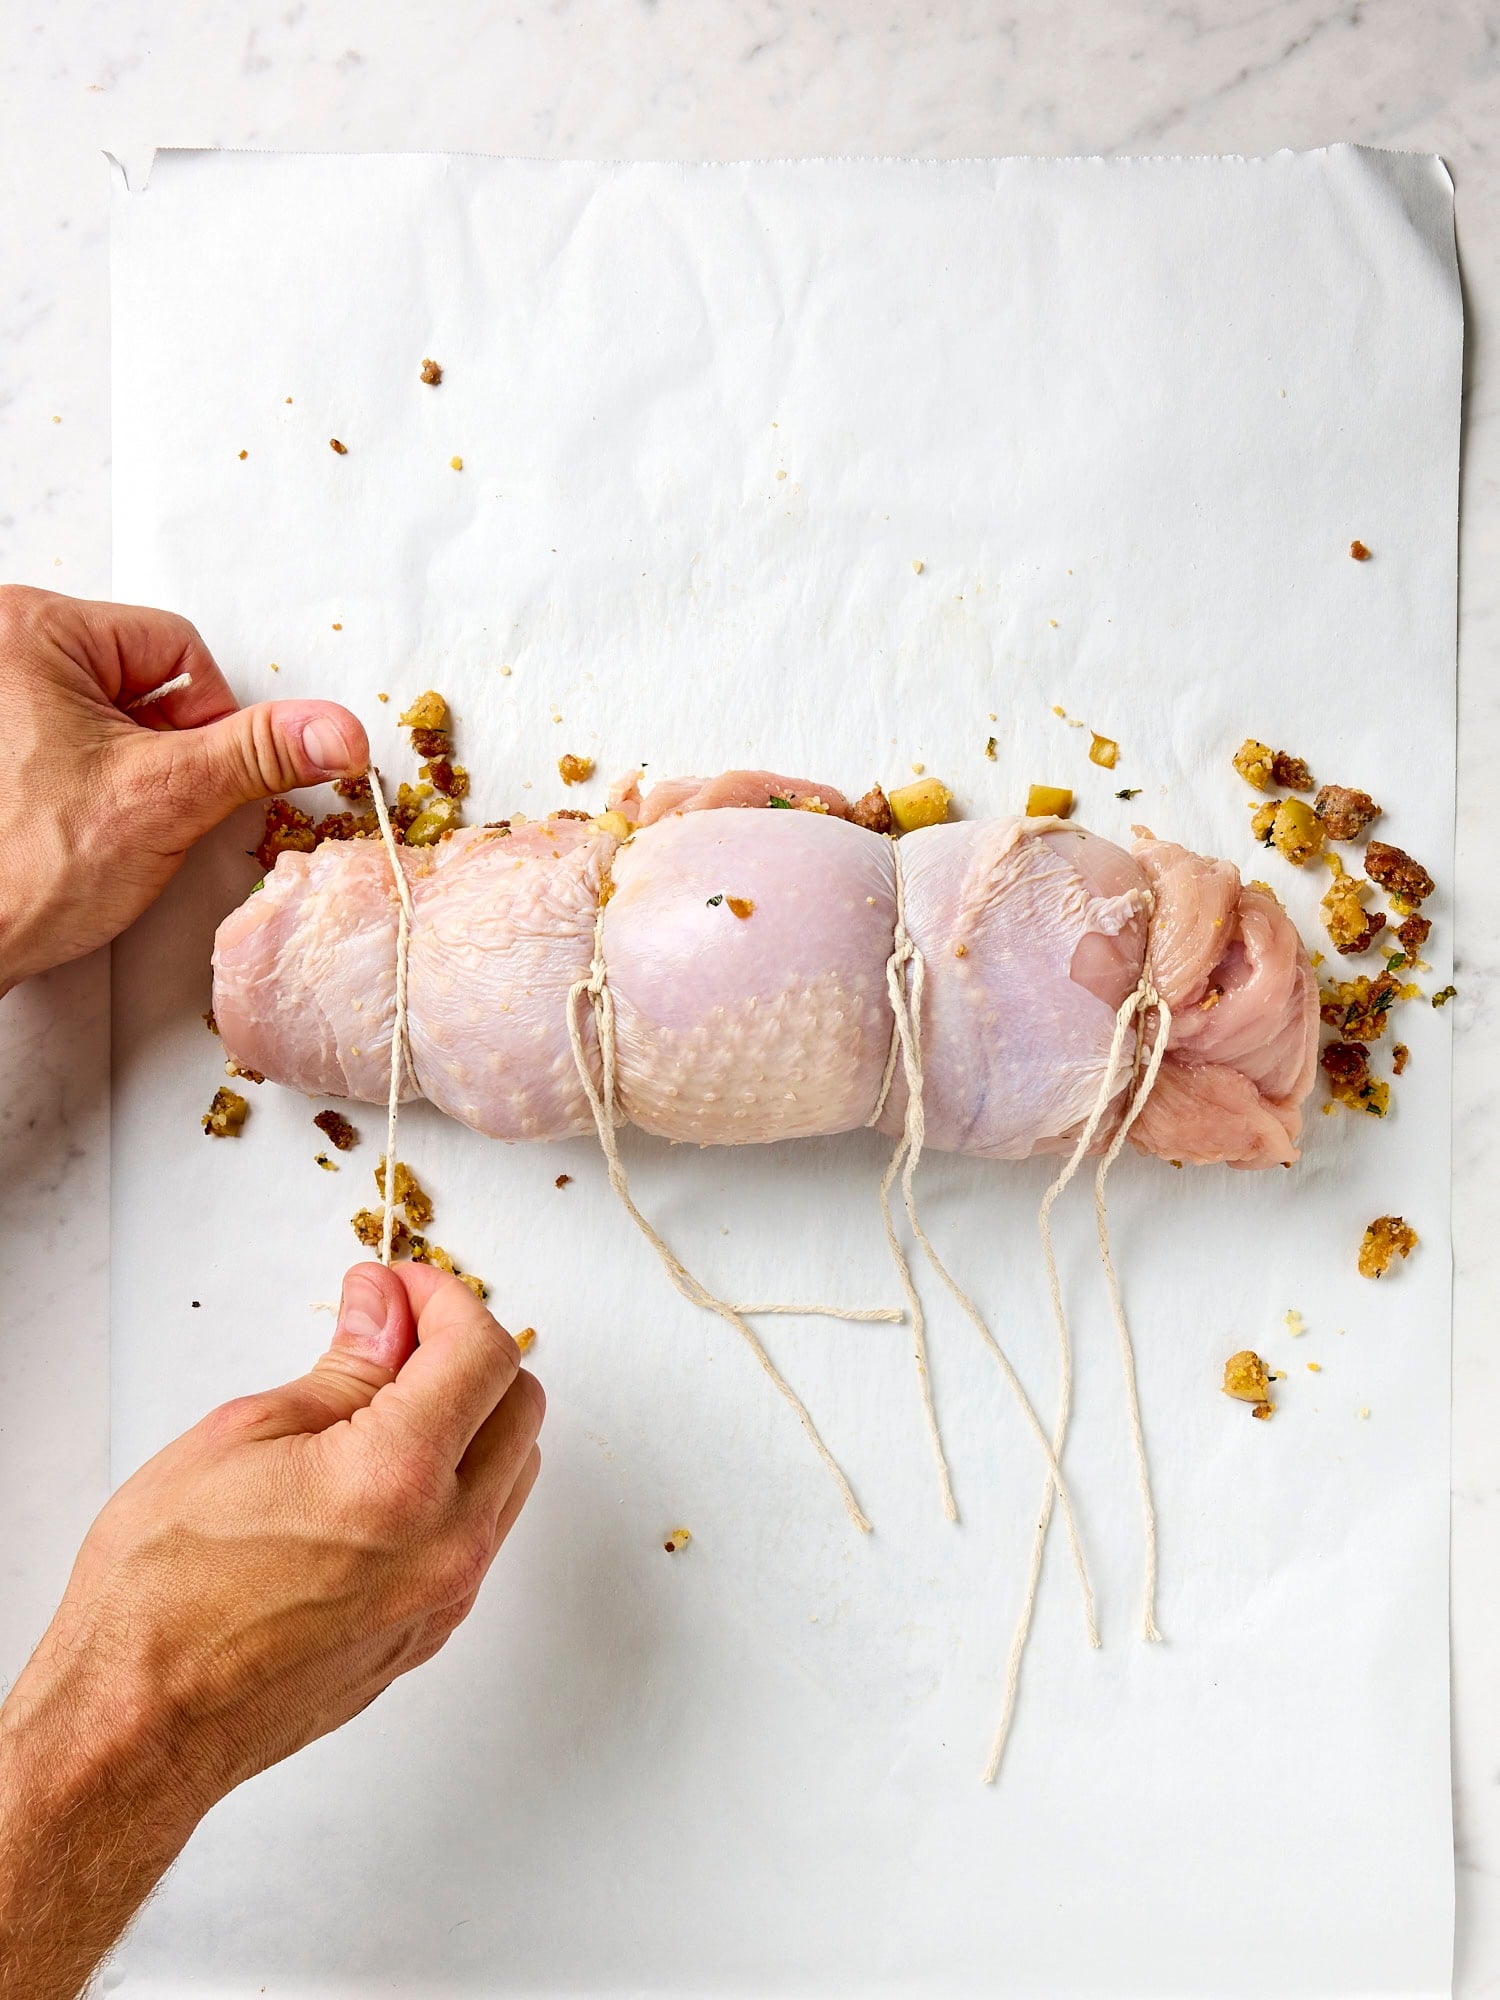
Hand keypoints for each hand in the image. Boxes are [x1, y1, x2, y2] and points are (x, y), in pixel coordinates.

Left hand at [0, 585, 367, 993]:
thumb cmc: (24, 869)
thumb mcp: (166, 796)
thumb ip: (259, 751)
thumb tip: (337, 730)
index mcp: (29, 627)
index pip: (178, 649)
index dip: (208, 723)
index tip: (188, 779)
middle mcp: (1, 649)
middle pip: (144, 679)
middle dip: (164, 750)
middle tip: (138, 805)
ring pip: (114, 716)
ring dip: (133, 772)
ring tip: (98, 822)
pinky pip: (75, 742)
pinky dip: (95, 786)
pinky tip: (75, 828)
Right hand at [0, 1263, 542, 1999]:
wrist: (139, 1725)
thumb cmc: (162, 1593)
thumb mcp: (241, 1437)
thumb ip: (345, 1366)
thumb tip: (387, 1306)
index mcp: (397, 1479)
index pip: (482, 1351)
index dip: (444, 1298)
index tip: (400, 1288)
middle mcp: (445, 1540)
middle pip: (520, 1404)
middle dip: (466, 1351)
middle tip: (393, 1336)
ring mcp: (447, 1594)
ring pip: (515, 1468)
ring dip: (473, 1417)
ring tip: (385, 1403)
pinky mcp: (434, 1630)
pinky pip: (485, 1530)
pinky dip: (459, 1480)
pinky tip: (386, 1469)